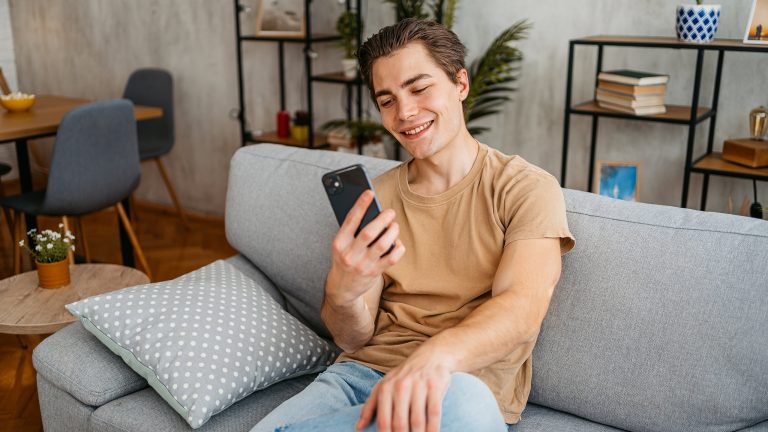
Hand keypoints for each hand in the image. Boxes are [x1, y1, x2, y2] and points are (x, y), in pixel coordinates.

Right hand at [327, 190, 404, 304]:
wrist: (342, 288)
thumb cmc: (344, 259)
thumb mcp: (341, 245)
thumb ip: (352, 231)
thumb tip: (371, 211)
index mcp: (339, 243)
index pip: (350, 220)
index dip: (360, 205)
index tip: (369, 193)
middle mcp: (350, 254)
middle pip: (369, 232)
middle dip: (382, 219)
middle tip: (390, 212)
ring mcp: (363, 264)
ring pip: (383, 244)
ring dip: (392, 231)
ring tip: (394, 226)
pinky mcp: (375, 272)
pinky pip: (392, 258)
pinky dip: (398, 247)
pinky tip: (397, 243)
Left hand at [356, 351, 451, 431]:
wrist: (430, 356)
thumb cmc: (404, 376)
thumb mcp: (383, 386)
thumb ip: (370, 407)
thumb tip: (358, 428)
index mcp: (385, 389)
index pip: (384, 422)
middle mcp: (400, 386)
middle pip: (400, 424)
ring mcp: (418, 386)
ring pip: (417, 421)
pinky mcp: (435, 385)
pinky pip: (434, 413)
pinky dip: (433, 429)